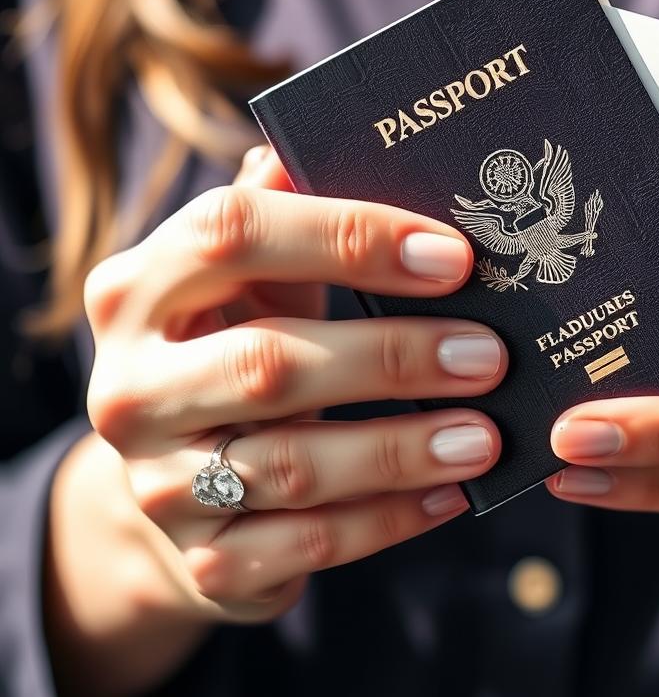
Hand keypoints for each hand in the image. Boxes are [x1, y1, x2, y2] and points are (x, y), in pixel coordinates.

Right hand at [82, 147, 504, 622]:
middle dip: (394, 358)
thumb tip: (324, 137)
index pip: (234, 234)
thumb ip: (278, 212)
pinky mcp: (202, 559)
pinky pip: (307, 546)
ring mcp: (158, 482)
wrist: (173, 481)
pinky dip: (389, 519)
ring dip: (403, 448)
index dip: (347, 237)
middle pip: (271, 362)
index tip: (453, 256)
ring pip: (294, 464)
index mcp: (139, 288)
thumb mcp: (244, 278)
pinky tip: (450, 493)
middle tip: (490, 355)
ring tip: (486, 435)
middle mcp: (131, 386)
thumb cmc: (232, 344)